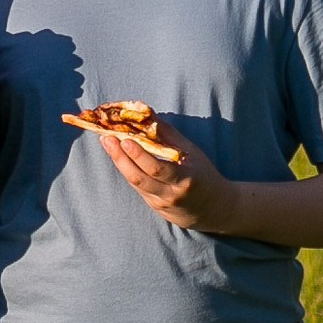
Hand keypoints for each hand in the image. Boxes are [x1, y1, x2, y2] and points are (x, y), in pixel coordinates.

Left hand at [93, 116, 242, 235]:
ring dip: (119, 162)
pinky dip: (128, 170)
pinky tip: (119, 156)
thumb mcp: (192, 153)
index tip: (125, 138)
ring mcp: (161, 203)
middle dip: (120, 157)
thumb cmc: (204, 174)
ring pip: (135, 183)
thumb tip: (147, 114)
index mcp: (185, 180)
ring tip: (108, 143)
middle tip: (107, 138)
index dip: (139, 155)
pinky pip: (138, 187)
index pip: (157, 169)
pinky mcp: (155, 207)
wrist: (215, 209)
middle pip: (139, 178)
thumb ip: (169, 135)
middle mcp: (171, 195)